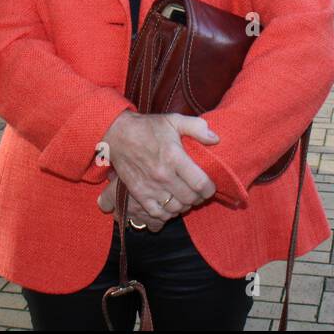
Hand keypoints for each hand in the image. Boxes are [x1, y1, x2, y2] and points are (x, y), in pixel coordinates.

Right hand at [97, 111, 217, 227]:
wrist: (118, 134)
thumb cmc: (148, 127)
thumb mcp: (174, 121)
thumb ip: (197, 128)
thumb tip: (215, 139)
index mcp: (174, 157)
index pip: (200, 183)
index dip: (210, 189)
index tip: (210, 187)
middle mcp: (163, 175)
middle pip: (190, 198)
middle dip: (199, 198)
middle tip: (199, 192)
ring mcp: (150, 186)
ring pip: (176, 208)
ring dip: (185, 205)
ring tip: (186, 198)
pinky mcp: (139, 193)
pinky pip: (158, 213)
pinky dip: (168, 213)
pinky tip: (171, 204)